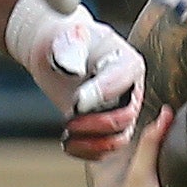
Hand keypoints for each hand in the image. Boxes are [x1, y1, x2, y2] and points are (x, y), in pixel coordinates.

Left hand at [6, 0, 142, 160]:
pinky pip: (105, 150)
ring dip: (92, 142)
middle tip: (69, 118)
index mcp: (128, 63)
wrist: (55, 52)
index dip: (103, 93)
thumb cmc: (63, 39)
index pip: (125, 81)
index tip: (76, 100)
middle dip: (96, 122)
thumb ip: (71, 45)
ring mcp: (120, 111)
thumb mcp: (66, 35)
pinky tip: (67, 142)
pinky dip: (86, 152)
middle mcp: (131, 90)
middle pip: (126, 117)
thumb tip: (73, 68)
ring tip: (67, 134)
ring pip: (119, 139)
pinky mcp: (107, 128)